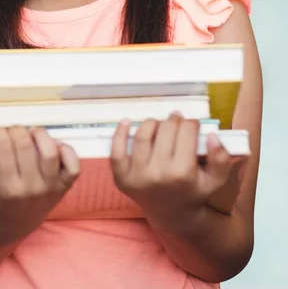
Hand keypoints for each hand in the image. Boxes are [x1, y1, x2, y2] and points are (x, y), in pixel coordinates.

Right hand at [0, 126, 79, 237]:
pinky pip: (73, 166)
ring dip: (40, 135)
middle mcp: (32, 188)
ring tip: (31, 133)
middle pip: (25, 147)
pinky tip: (53, 146)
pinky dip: (67, 151)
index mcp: (9, 190)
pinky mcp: (65, 185)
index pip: (5, 150)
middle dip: (16, 131)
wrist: (19, 221)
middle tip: (11, 130)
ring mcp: (51, 187)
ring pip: (50, 152)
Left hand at [110, 114, 233, 232]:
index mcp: (183, 173)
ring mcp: (137, 176)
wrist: (172, 215)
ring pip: (143, 134)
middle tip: (177, 122)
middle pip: (166, 129)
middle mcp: (159, 174)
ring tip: (159, 124)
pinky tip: (126, 121)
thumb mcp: (215, 180)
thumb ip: (220, 158)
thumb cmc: (193, 192)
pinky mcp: (121, 178)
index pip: (187, 131)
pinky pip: (116, 151)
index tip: (192, 125)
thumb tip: (211, 136)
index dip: (192, 123)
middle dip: (174, 121)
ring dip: (152, 123)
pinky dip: (119, 133)